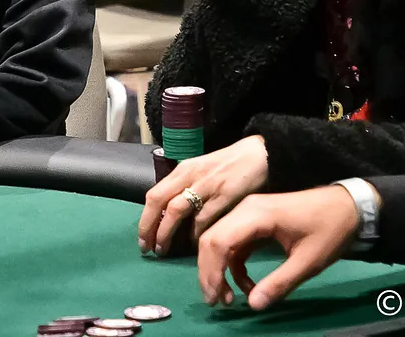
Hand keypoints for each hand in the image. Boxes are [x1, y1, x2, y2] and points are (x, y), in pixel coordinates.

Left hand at [137, 136, 268, 256]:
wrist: (261, 154)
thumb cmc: (230, 166)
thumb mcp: (202, 171)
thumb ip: (186, 188)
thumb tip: (168, 216)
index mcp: (183, 170)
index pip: (154, 195)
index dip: (144, 219)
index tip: (142, 239)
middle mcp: (190, 175)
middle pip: (159, 202)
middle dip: (149, 228)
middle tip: (147, 249)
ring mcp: (206, 185)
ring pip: (176, 211)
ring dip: (166, 233)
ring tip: (164, 250)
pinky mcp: (225, 195)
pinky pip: (204, 218)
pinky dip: (195, 234)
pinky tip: (194, 245)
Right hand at [196, 185, 360, 309]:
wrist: (348, 206)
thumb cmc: (329, 230)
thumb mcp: (308, 262)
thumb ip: (279, 283)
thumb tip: (253, 305)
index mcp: (255, 215)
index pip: (218, 241)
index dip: (211, 271)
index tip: (215, 298)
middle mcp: (245, 209)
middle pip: (212, 240)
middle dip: (210, 272)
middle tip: (217, 301)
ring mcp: (248, 212)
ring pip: (219, 240)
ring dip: (219, 269)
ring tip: (230, 297)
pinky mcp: (254, 220)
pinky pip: (234, 241)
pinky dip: (233, 264)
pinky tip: (245, 283)